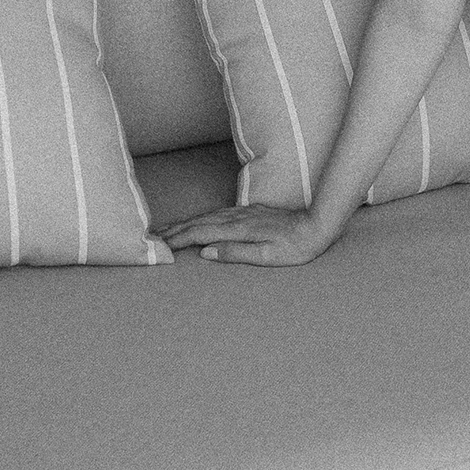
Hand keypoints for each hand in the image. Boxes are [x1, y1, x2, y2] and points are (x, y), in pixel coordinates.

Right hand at [165, 203, 333, 266]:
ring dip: (186, 222)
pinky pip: (218, 214)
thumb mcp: (267, 257)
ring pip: (207, 216)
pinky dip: (202, 218)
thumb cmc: (295, 247)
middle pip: (199, 222)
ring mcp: (244, 213)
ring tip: (168, 229)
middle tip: (152, 236)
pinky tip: (198, 221)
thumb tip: (206, 253)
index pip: (200, 233)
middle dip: (175, 229)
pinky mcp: (251, 212)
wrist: (317, 226)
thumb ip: (236, 254)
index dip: (178, 239)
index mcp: (239, 229)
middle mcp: (238, 218)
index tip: (159, 245)